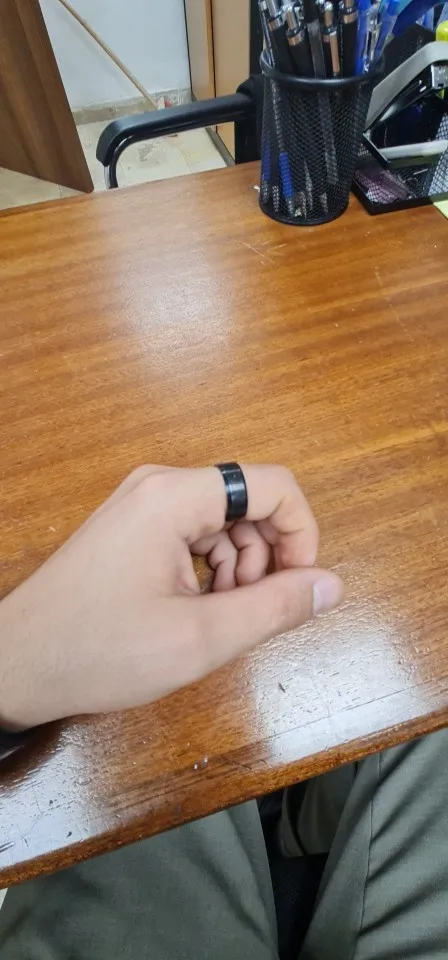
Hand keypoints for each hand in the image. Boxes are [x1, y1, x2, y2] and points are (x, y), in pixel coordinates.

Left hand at [0, 465, 343, 728]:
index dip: (302, 534)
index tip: (298, 587)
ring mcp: (142, 504)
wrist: (18, 664)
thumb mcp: (199, 639)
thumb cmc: (97, 651)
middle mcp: (158, 486)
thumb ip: (274, 608)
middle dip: (266, 557)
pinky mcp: (134, 526)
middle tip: (249, 612)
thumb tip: (331, 585)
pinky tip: (195, 609)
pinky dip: (211, 569)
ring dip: (239, 568)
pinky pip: (195, 533)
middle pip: (249, 502)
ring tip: (218, 618)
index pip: (274, 484)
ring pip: (225, 521)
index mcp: (173, 497)